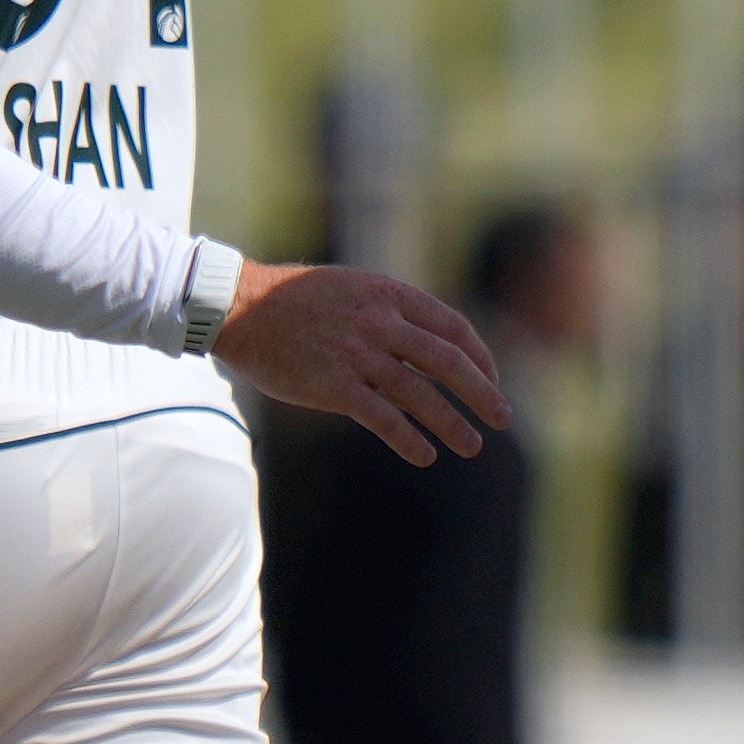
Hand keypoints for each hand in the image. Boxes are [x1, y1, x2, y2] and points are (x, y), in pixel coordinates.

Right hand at [214, 261, 512, 465]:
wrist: (239, 306)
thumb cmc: (296, 301)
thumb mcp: (356, 288)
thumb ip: (393, 312)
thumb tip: (431, 343)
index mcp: (390, 297)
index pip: (452, 328)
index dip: (479, 356)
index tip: (492, 379)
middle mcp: (380, 323)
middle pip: (447, 362)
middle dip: (481, 393)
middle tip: (504, 418)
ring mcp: (357, 354)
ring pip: (419, 394)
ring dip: (451, 423)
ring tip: (472, 446)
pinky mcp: (332, 385)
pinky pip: (381, 417)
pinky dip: (408, 438)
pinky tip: (424, 455)